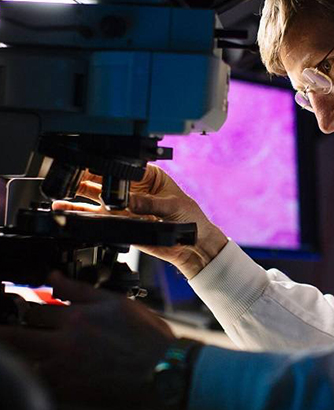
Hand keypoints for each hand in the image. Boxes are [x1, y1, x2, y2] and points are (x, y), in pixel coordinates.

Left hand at [0, 272, 177, 408]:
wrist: (161, 366)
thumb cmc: (145, 334)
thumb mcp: (115, 301)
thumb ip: (79, 289)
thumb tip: (54, 276)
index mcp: (77, 317)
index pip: (34, 308)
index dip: (25, 305)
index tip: (25, 306)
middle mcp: (65, 343)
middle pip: (18, 336)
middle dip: (11, 329)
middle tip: (14, 327)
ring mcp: (64, 369)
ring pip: (25, 360)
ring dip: (23, 352)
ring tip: (30, 346)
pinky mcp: (69, 390)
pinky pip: (40, 382)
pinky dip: (37, 373)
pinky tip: (44, 367)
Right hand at [53, 164, 227, 278]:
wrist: (193, 245)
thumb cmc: (191, 219)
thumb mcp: (173, 206)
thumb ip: (151, 205)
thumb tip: (130, 203)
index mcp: (149, 177)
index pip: (125, 168)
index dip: (109, 166)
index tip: (93, 166)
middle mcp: (135, 190)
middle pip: (106, 180)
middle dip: (88, 178)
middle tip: (71, 177)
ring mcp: (126, 207)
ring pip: (98, 198)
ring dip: (80, 195)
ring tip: (62, 192)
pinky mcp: (122, 223)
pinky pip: (100, 218)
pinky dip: (84, 215)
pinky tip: (69, 210)